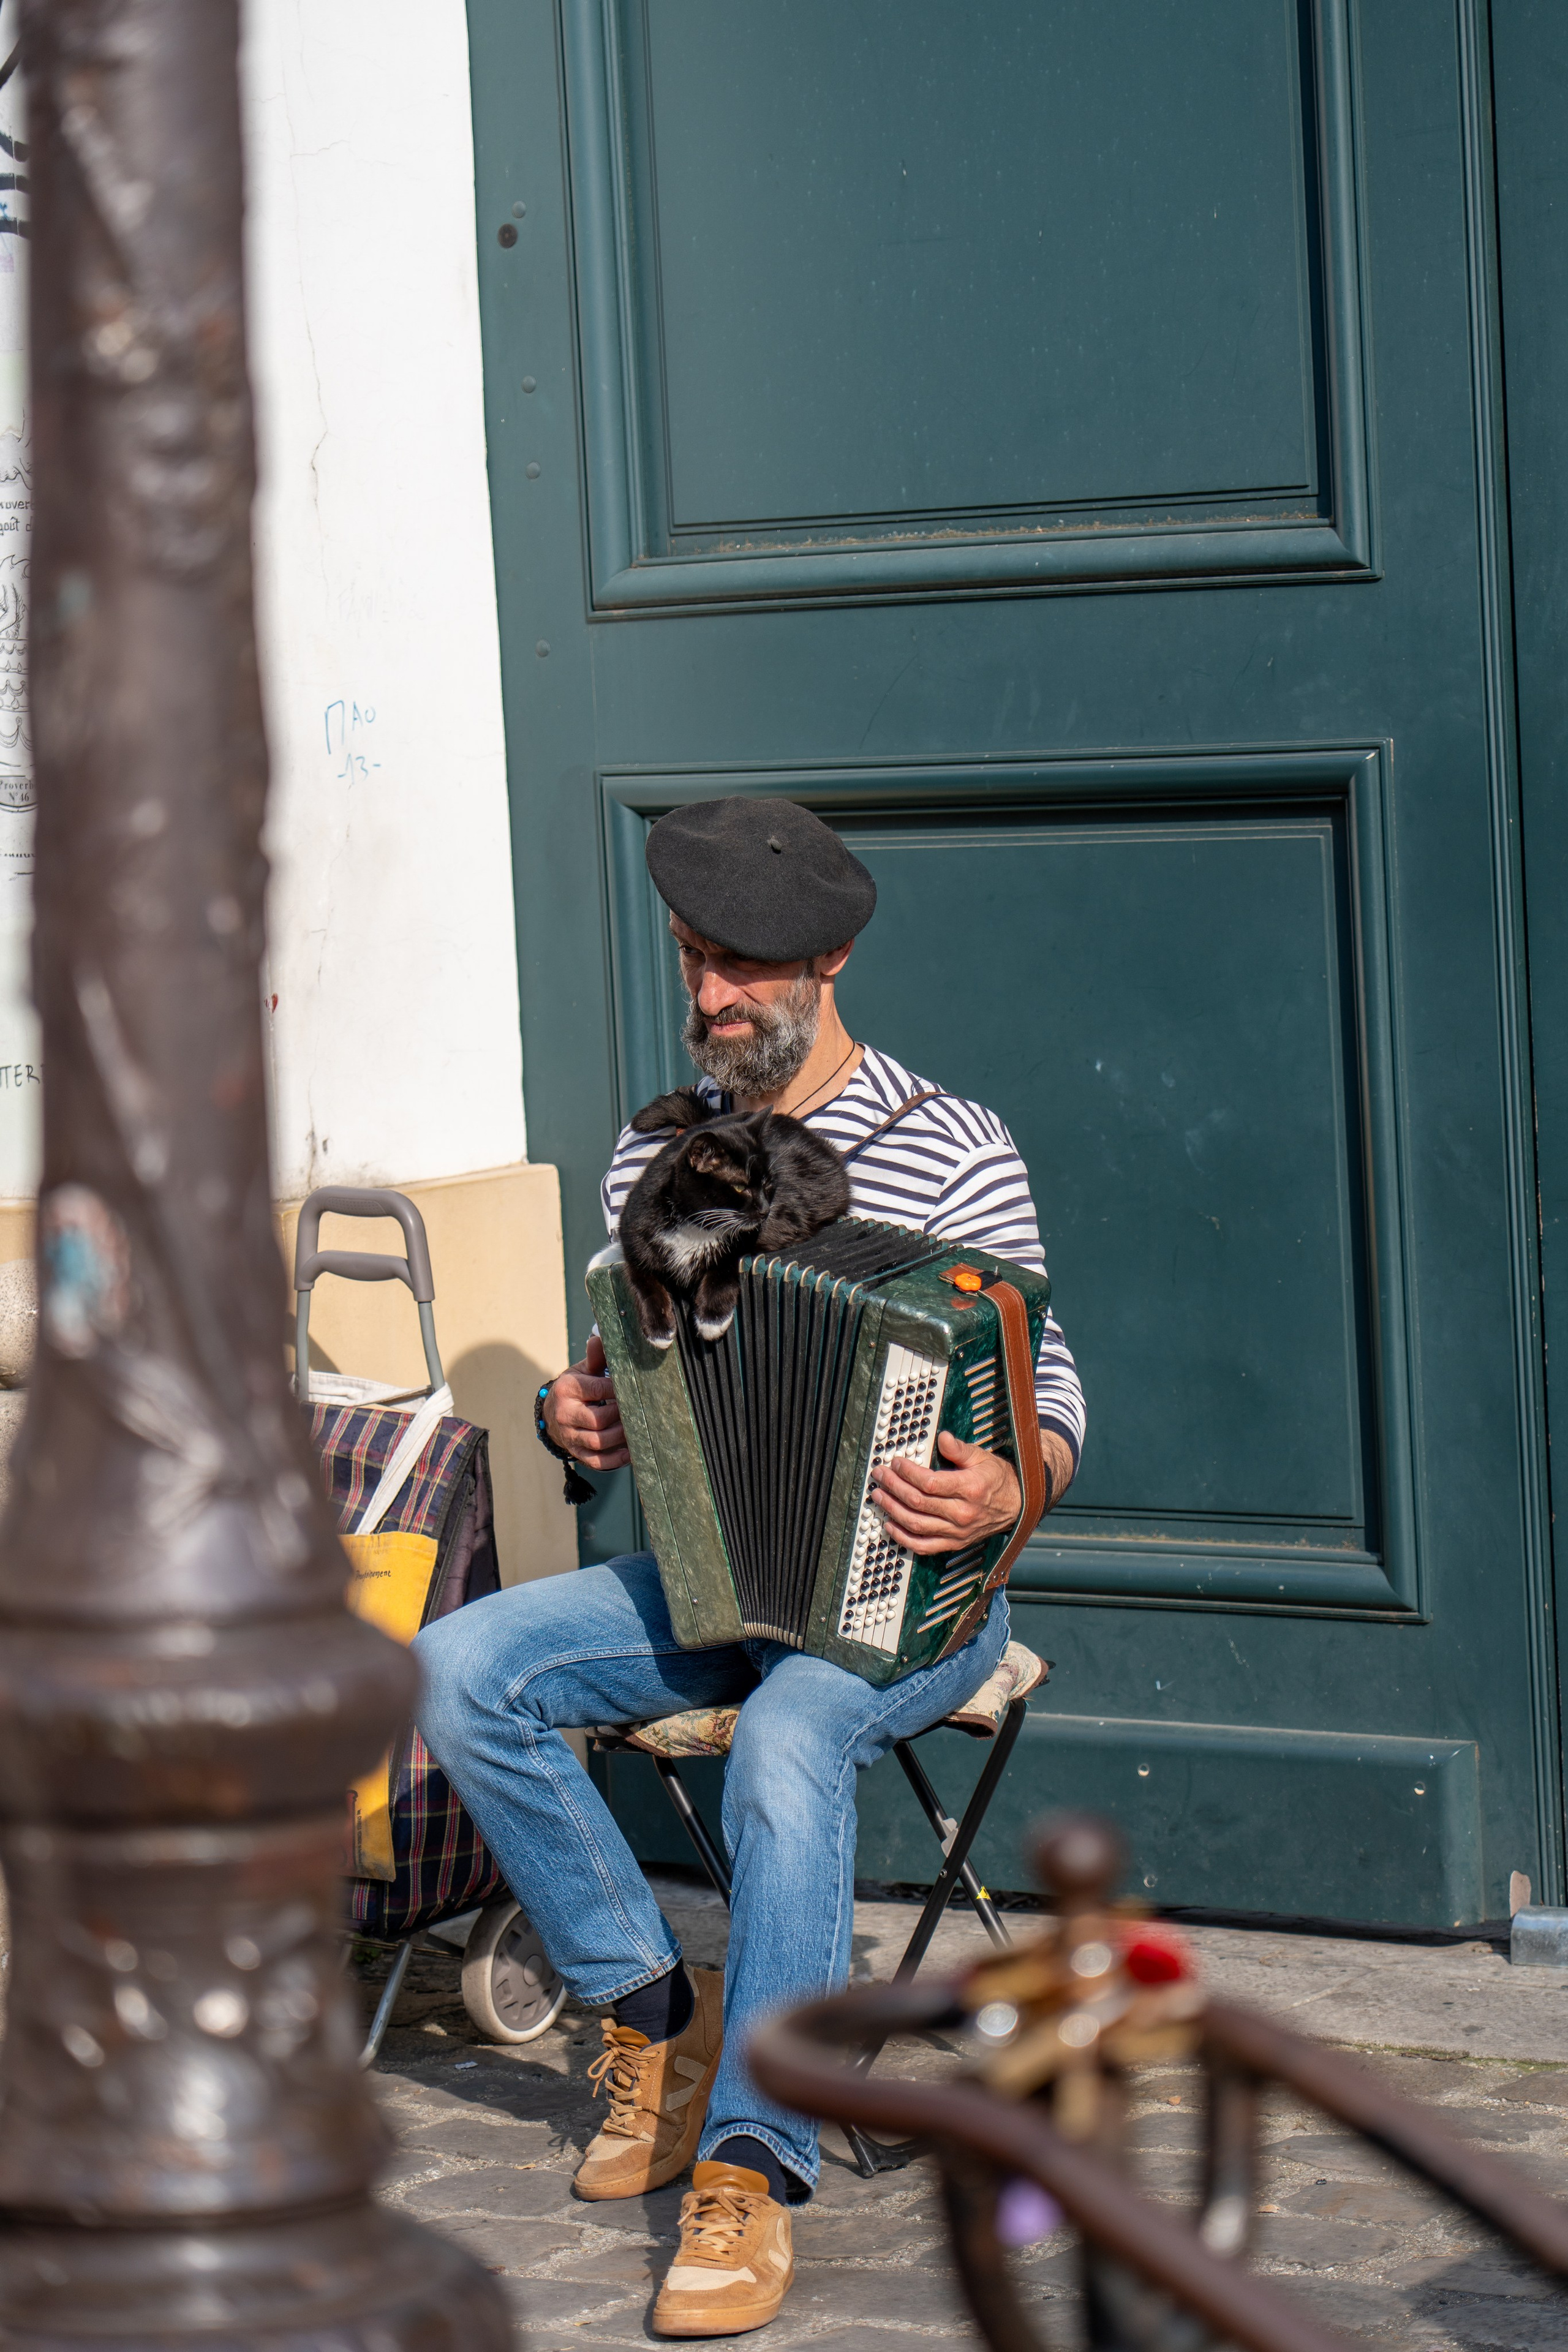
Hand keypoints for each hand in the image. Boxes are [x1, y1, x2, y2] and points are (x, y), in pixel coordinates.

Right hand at [545, 1334, 629, 1470]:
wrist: (553, 1412)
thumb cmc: (576, 1388)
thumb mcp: (582, 1370)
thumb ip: (595, 1357)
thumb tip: (600, 1338)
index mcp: (567, 1389)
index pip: (598, 1389)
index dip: (620, 1391)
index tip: (637, 1389)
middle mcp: (565, 1414)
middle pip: (598, 1420)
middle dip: (622, 1416)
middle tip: (641, 1411)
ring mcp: (569, 1435)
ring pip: (598, 1442)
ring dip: (621, 1437)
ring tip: (638, 1429)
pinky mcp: (576, 1452)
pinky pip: (596, 1461)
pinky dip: (615, 1459)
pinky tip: (631, 1453)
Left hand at [871, 1429, 1073, 1555]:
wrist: (1017, 1506)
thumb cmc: (997, 1479)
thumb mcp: (982, 1457)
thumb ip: (959, 1449)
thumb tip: (942, 1438)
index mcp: (970, 1489)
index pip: (929, 1483)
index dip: (907, 1473)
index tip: (895, 1463)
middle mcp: (962, 1513)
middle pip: (918, 1502)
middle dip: (893, 1487)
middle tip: (880, 1476)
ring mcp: (957, 1532)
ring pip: (916, 1524)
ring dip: (892, 1510)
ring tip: (878, 1496)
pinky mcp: (954, 1544)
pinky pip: (924, 1546)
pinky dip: (903, 1538)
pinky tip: (890, 1525)